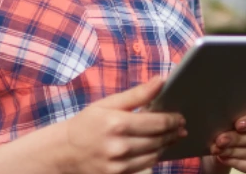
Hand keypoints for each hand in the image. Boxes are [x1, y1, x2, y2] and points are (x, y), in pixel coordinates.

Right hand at [58, 76, 186, 173]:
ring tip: (172, 137)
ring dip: (166, 145)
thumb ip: (137, 94)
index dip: (173, 120)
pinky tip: (157, 148)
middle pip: (158, 140)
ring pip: (154, 154)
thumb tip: (161, 80)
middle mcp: (119, 145)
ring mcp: (118, 164)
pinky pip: (144, 166)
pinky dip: (154, 156)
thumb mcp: (108, 103)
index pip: (157, 123)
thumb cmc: (87, 123)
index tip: (180, 117)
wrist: (64, 151)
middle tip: (181, 127)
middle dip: (173, 133)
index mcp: (117, 123)